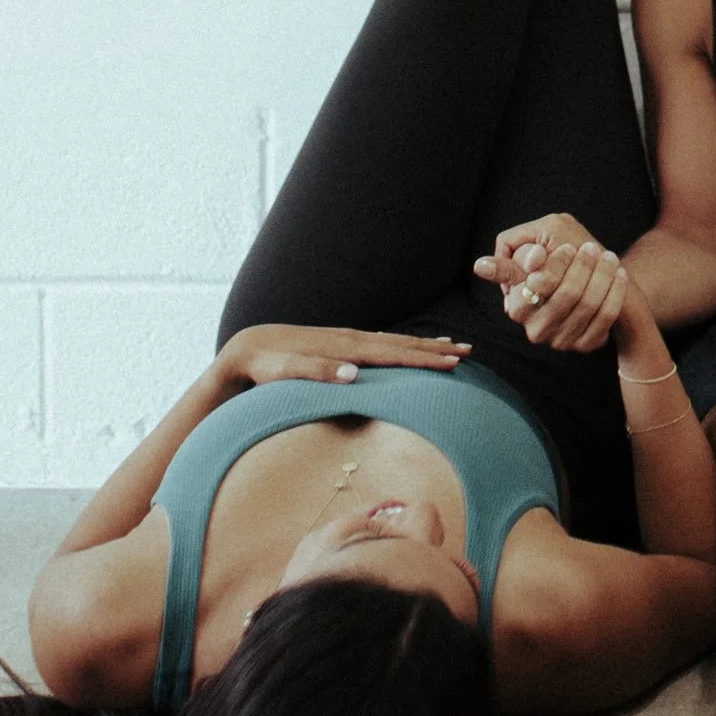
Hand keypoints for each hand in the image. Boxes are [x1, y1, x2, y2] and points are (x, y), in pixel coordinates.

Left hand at [222, 326, 469, 388]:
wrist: (247, 347)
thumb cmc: (265, 366)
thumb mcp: (284, 372)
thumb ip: (316, 373)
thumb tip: (352, 375)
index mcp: (343, 349)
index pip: (392, 355)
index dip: (423, 359)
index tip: (452, 362)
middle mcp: (350, 340)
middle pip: (401, 345)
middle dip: (434, 349)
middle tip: (468, 353)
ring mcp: (346, 340)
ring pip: (394, 343)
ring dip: (423, 346)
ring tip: (451, 347)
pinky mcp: (341, 345)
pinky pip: (381, 345)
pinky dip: (402, 346)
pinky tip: (409, 349)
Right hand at [474, 213, 628, 354]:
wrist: (593, 293)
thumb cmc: (559, 265)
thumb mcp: (535, 252)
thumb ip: (515, 256)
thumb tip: (494, 264)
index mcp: (517, 307)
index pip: (536, 285)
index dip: (553, 266)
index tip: (567, 246)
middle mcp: (536, 329)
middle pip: (566, 295)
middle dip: (583, 267)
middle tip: (593, 247)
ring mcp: (560, 341)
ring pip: (588, 304)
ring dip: (602, 275)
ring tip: (609, 256)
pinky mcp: (584, 345)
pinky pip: (605, 317)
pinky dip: (615, 292)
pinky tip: (619, 274)